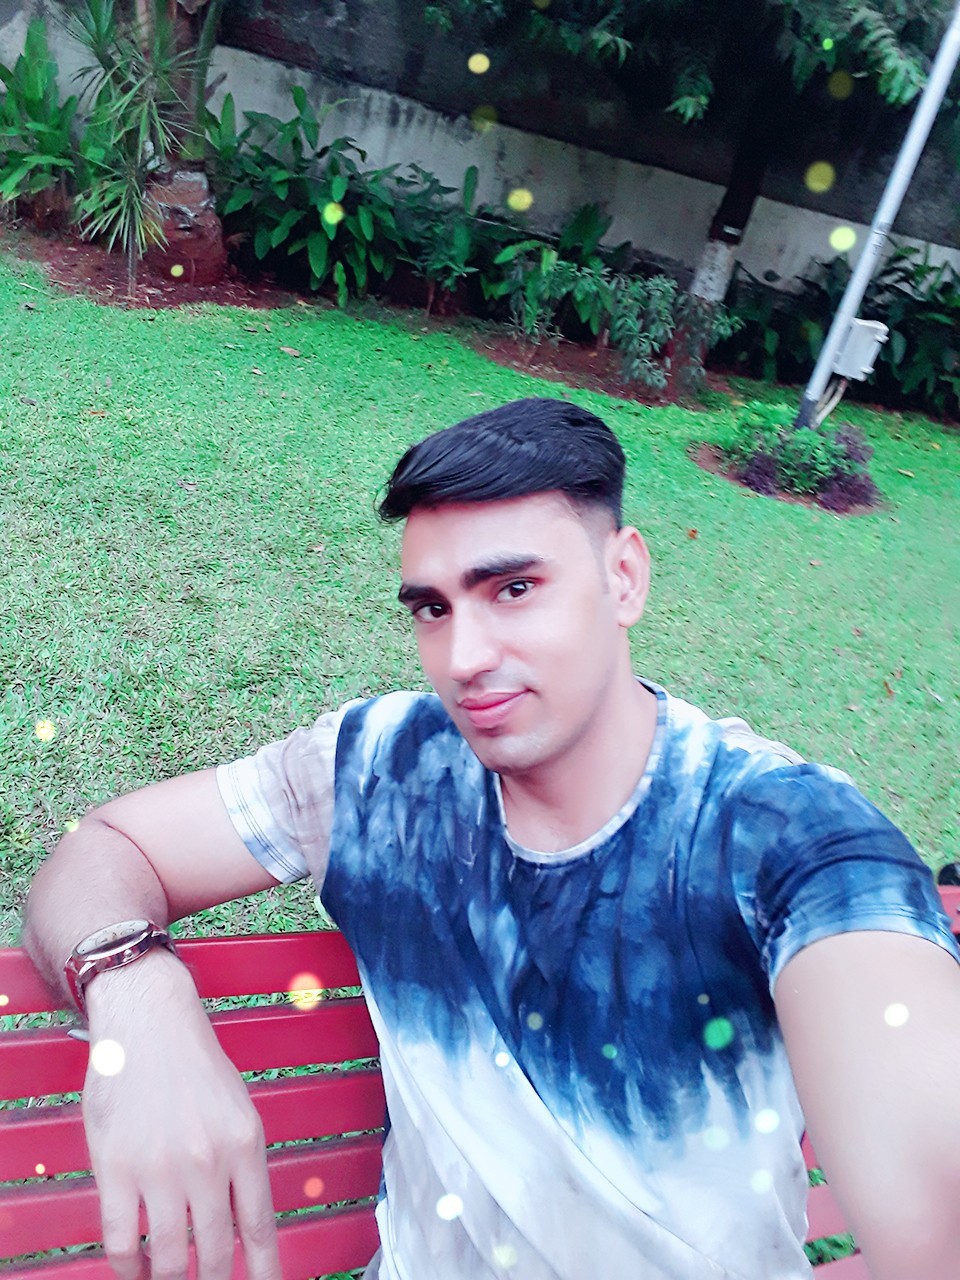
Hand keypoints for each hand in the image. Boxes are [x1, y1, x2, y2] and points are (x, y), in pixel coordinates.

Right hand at [81, 950, 280, 1279]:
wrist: (148, 1023)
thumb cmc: (194, 1065)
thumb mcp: (238, 1110)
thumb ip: (242, 1165)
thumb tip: (244, 1225)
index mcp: (245, 1144)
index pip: (259, 1228)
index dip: (262, 1272)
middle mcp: (207, 1161)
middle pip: (213, 1253)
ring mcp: (160, 1169)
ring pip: (169, 1259)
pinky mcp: (116, 1170)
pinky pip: (121, 1244)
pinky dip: (128, 1270)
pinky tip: (134, 1271)